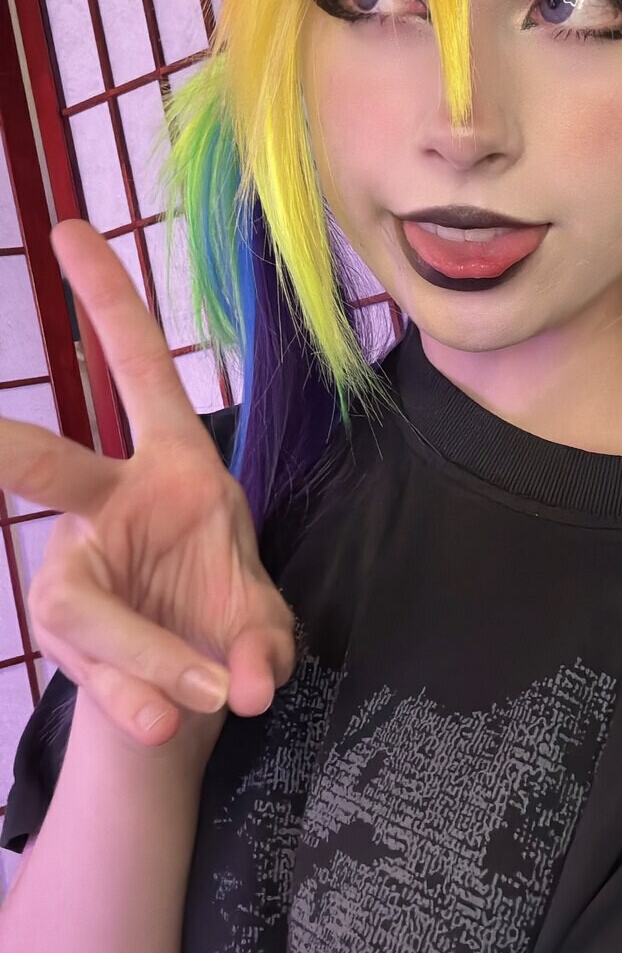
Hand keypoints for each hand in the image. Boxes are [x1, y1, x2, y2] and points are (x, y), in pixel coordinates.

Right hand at [0, 220, 295, 749]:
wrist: (187, 699)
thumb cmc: (225, 620)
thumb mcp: (264, 622)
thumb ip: (266, 643)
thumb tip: (247, 683)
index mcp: (173, 465)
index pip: (139, 370)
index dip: (108, 302)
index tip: (69, 229)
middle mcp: (110, 508)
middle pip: (54, 471)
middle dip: (20, 454)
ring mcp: (80, 576)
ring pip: (89, 605)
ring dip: (149, 652)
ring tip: (207, 695)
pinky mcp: (70, 642)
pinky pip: (98, 667)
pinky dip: (137, 696)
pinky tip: (158, 723)